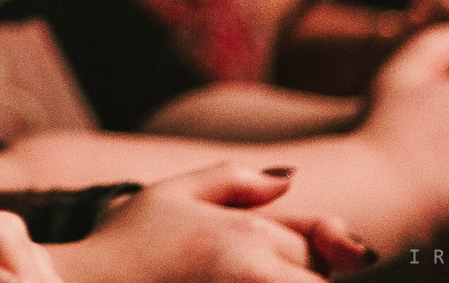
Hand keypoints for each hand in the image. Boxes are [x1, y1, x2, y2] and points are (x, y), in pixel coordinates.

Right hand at [50, 163, 368, 282]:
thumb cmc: (125, 246)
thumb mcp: (172, 194)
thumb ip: (235, 180)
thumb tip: (291, 177)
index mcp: (248, 236)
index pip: (323, 245)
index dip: (319, 250)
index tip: (298, 254)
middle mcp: (257, 276)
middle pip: (321, 279)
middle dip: (301, 273)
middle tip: (244, 267)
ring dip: (280, 282)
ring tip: (227, 277)